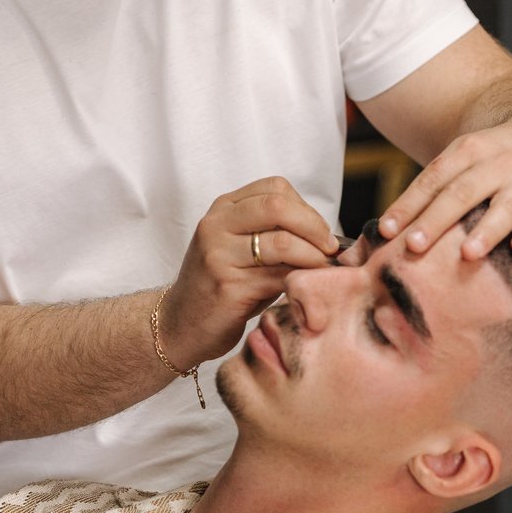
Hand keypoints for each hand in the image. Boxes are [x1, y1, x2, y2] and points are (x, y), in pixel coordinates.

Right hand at [161, 178, 337, 367]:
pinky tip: (305, 288)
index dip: (306, 209)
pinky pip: (278, 277)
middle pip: (278, 206)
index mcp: (223, 209)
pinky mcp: (228, 287)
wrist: (182, 324)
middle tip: (330, 248)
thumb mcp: (241, 248)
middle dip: (314, 227)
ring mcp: (219, 255)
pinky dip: (301, 281)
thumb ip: (273, 232)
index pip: (275, 188)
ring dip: (313, 257)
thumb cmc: (221, 285)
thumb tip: (327, 236)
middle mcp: (216, 226)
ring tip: (322, 270)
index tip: (320, 232)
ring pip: (283, 243)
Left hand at [377, 112, 511, 259]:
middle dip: (436, 220)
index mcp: (468, 151)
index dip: (408, 205)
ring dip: (486, 231)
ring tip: (467, 253)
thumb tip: (391, 229)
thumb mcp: (466, 158)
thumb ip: (436, 188)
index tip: (386, 230)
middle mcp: (497, 164)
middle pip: (462, 193)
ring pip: (505, 207)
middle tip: (413, 246)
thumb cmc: (495, 159)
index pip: (433, 179)